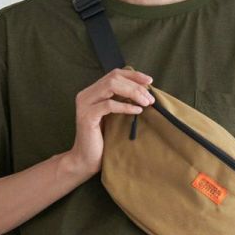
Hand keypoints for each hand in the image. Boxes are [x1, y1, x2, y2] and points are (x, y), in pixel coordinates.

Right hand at [62, 65, 155, 179]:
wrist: (86, 160)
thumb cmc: (102, 141)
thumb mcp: (113, 117)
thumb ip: (121, 101)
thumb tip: (144, 91)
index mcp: (92, 92)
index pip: (114, 74)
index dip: (133, 75)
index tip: (150, 81)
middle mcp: (86, 95)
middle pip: (114, 78)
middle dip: (136, 86)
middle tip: (150, 98)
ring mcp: (85, 105)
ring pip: (111, 87)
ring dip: (132, 93)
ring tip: (146, 103)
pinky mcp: (87, 116)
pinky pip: (109, 105)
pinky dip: (125, 106)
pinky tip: (137, 111)